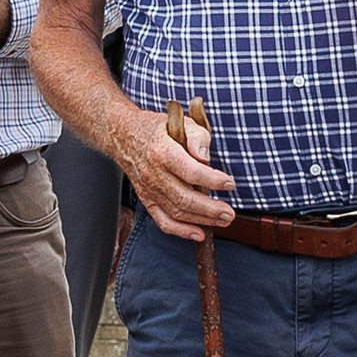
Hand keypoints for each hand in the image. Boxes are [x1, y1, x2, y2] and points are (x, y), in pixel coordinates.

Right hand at [119, 102, 237, 241]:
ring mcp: (149, 190)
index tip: (230, 184)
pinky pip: (163, 221)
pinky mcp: (147, 200)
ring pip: (176, 212)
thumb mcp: (182, 123)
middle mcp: (154, 174)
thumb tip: (205, 158)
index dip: (213, 180)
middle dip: (210, 209)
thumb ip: (197, 138)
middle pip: (184, 198)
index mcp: (163, 152)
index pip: (191, 172)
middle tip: (230, 213)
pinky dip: (181, 231)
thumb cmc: (159, 130)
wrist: (126, 137)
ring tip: (223, 220)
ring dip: (202, 220)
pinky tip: (199, 234)